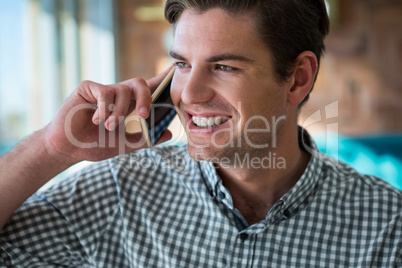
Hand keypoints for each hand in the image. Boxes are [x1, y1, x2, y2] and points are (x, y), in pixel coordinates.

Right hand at [43, 66, 173, 163]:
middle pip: (140, 83)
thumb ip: (145, 138)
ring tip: (109, 127)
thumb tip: (168, 133)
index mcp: (127, 105)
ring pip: (123, 90)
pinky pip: (104, 92)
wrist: (67, 150)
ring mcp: (102, 90)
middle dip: (146, 98)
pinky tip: (95, 120)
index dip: (162, 79)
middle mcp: (117, 95)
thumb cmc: (94, 146)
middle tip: (144, 116)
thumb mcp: (124, 144)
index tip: (175, 70)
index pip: (147, 89)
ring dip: (119, 112)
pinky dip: (104, 108)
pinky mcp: (87, 88)